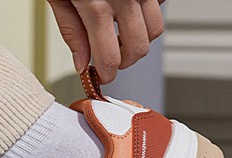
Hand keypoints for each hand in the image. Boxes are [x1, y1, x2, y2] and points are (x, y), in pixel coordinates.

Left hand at [47, 0, 164, 82]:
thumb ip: (72, 32)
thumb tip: (82, 63)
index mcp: (97, 6)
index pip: (111, 59)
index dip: (107, 74)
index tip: (101, 76)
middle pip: (139, 49)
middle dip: (124, 61)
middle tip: (110, 58)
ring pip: (155, 29)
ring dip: (139, 39)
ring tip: (120, 35)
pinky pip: (160, 3)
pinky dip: (147, 12)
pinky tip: (129, 9)